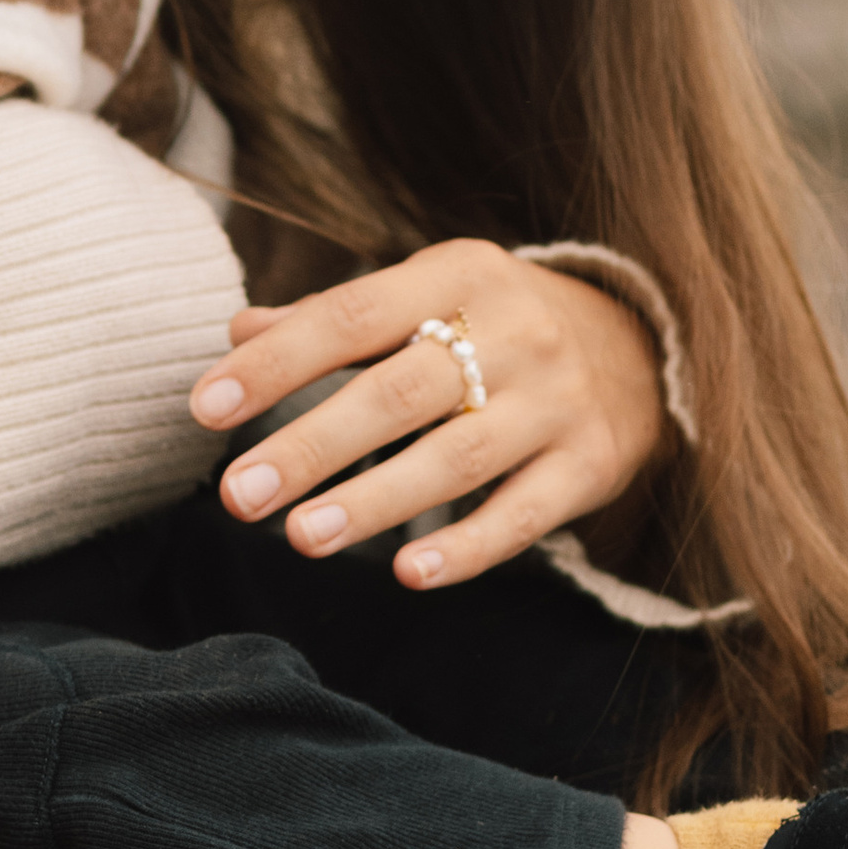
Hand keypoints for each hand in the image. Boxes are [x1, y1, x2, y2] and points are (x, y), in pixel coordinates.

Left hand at [184, 238, 665, 590]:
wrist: (643, 343)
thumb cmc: (494, 321)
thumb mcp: (425, 293)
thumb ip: (333, 319)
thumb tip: (238, 331)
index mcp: (455, 275)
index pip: (350, 317)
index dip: (275, 362)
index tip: (204, 407)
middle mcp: (510, 332)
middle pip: (396, 393)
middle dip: (311, 445)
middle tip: (237, 493)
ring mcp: (555, 401)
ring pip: (456, 457)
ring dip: (373, 500)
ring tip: (299, 537)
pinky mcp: (593, 464)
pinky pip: (527, 514)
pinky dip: (469, 547)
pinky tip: (408, 573)